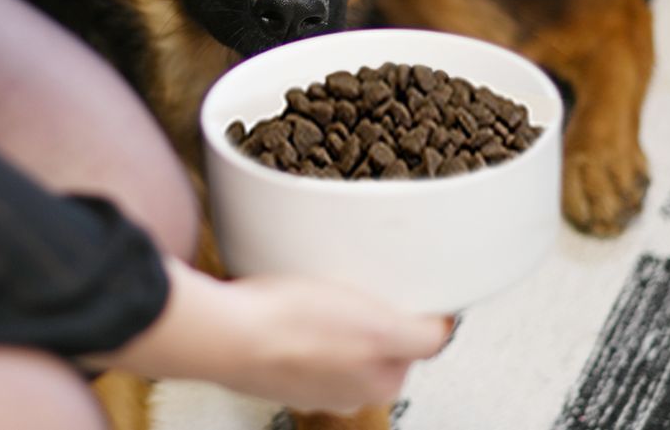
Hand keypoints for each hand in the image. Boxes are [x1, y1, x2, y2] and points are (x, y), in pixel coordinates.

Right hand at [86, 259, 451, 414]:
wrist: (224, 331)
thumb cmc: (294, 330)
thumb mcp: (381, 328)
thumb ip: (423, 335)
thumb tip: (444, 331)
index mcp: (377, 384)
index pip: (413, 339)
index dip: (406, 306)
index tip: (393, 287)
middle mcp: (343, 389)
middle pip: (373, 335)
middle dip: (367, 306)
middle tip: (353, 280)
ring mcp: (305, 374)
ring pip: (334, 331)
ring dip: (330, 307)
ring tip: (317, 284)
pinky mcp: (273, 357)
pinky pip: (296, 327)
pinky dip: (295, 312)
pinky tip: (287, 296)